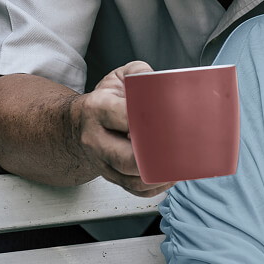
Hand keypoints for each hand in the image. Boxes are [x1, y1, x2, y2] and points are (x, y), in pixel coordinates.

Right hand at [69, 61, 173, 197]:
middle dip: (157, 155)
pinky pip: (135, 190)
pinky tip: (172, 175)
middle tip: (183, 146)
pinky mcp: (111, 177)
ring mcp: (103, 163)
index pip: (124, 117)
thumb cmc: (105, 101)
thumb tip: (160, 81)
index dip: (149, 121)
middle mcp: (96, 140)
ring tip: (183, 163)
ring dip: (161, 175)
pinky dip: (157, 187)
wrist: (80, 124)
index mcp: (98, 109)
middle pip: (127, 158)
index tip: (171, 119)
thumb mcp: (117, 78)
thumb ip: (139, 73)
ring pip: (133, 179)